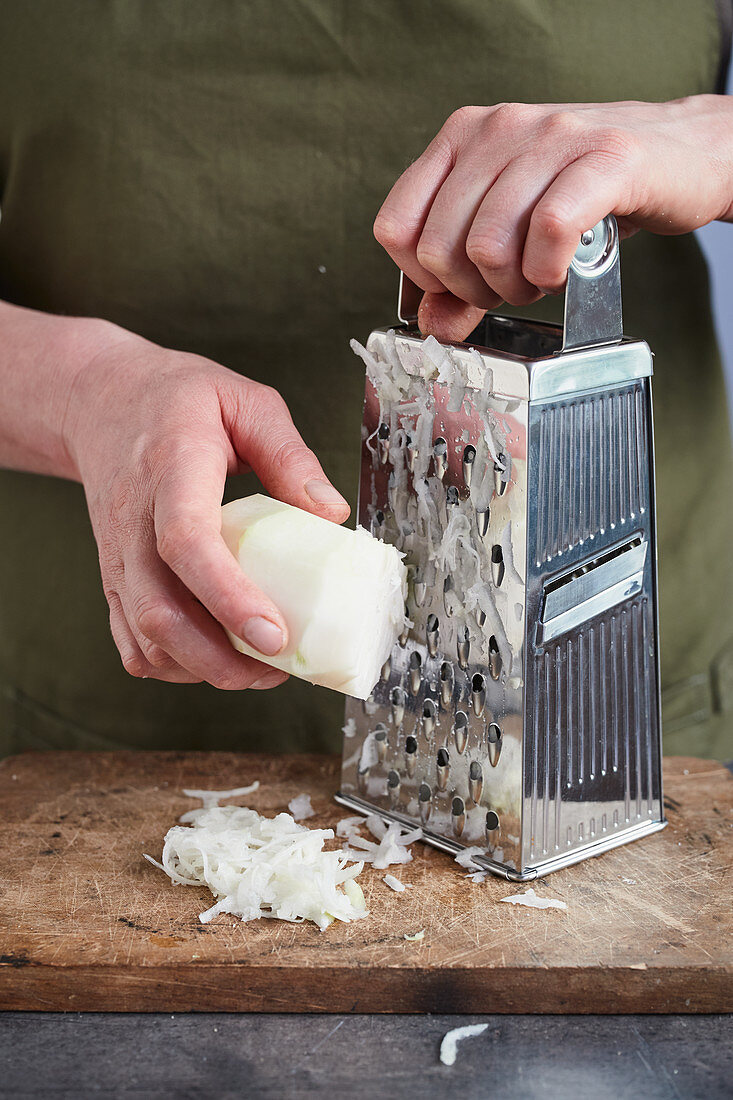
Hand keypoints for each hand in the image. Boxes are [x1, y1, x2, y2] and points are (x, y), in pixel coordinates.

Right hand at [63, 326, 349, 688]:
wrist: (99, 401)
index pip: (185, 544)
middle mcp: (132, 521)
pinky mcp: (113, 578)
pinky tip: (216, 660)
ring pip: (145, 637)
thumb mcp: (246, 402)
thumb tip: (332, 514)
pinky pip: (132, 642)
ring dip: (203, 669)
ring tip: (259, 670)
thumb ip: (290, 454)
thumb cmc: (179, 400)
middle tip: (279, 668)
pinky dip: (174, 667)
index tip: (274, 634)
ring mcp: (117, 556)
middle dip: (220, 657)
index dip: (228, 596)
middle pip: (160, 610)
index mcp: (170, 470)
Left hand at [374, 95, 732, 340]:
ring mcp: (550, 137)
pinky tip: (565, 269)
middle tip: (513, 287)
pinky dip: (551, 270)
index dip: (422, 278)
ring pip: (488, 245)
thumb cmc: (589, 193)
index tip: (459, 286)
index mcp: (462, 138)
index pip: (395, 227)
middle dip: (475, 291)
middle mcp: (497, 128)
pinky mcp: (604, 157)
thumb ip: (464, 281)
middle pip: (439, 248)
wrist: (683, 155)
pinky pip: (549, 230)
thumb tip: (432, 325)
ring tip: (542, 277)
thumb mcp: (513, 233)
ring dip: (516, 286)